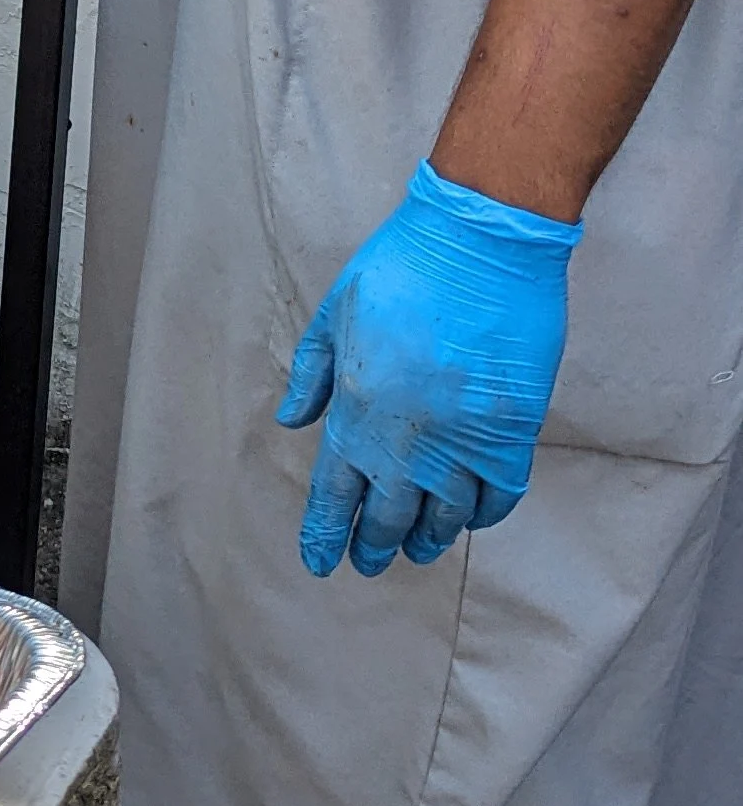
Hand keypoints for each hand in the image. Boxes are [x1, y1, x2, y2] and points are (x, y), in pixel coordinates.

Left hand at [276, 159, 579, 578]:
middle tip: (370, 563)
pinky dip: (481, 514)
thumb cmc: (403, 267)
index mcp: (356, 411)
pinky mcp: (512, 434)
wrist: (482, 242)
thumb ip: (312, 373)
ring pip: (444, 516)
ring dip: (427, 537)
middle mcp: (407, 441)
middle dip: (374, 545)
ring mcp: (463, 442)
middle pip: (387, 516)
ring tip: (416, 547)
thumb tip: (293, 421)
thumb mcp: (336, 312)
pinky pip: (497, 496)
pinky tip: (469, 517)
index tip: (322, 561)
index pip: (334, 495)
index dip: (326, 534)